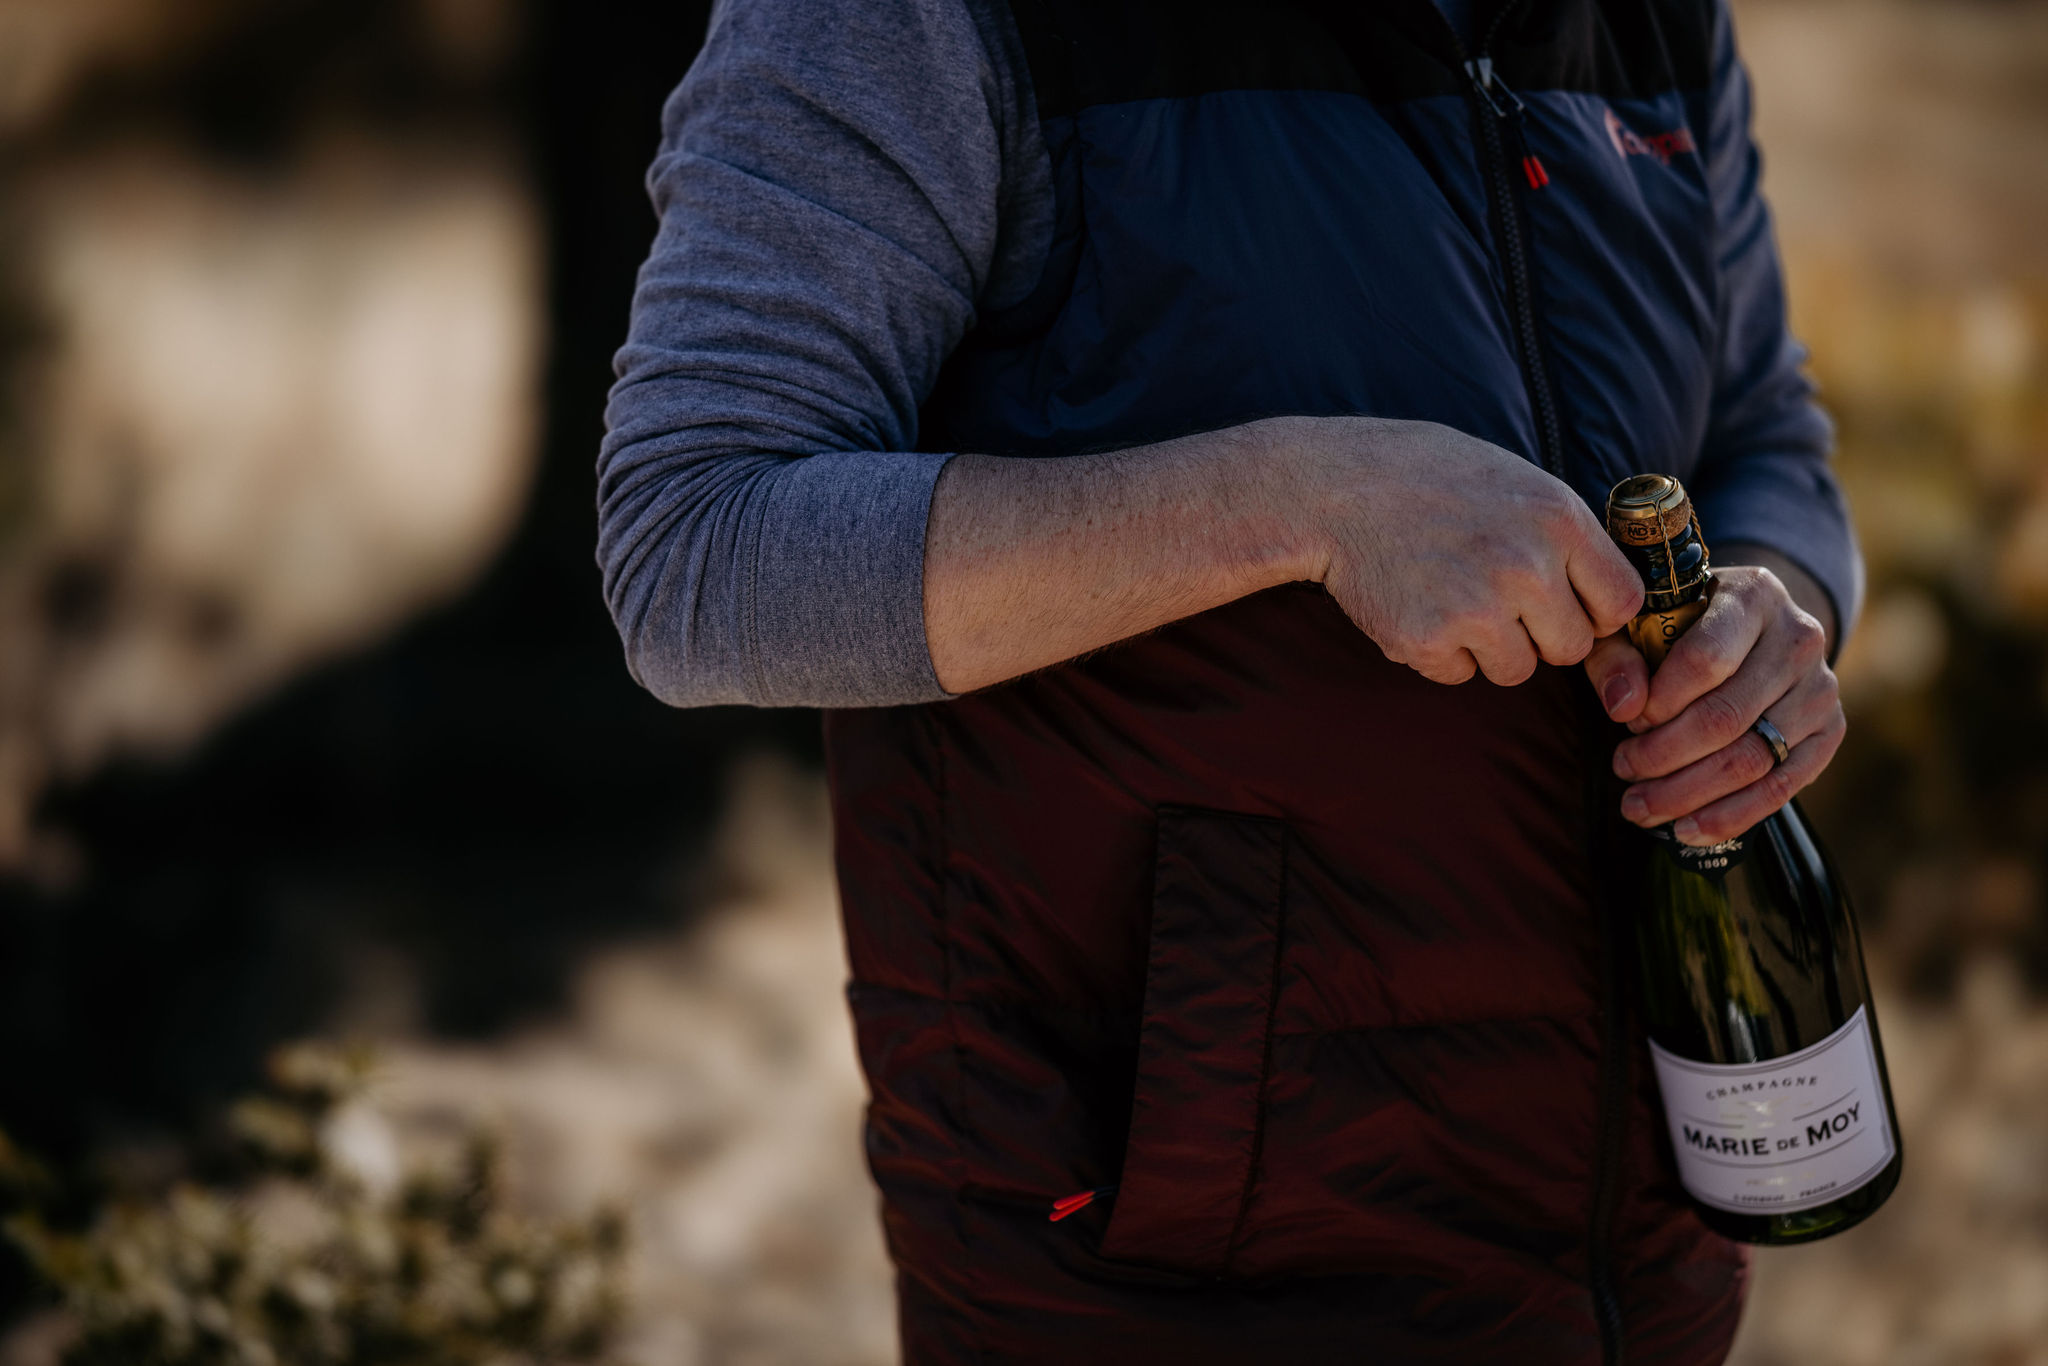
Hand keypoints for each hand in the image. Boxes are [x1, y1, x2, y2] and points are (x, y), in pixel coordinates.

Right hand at [1291, 418, 1644, 684]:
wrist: (1333, 487)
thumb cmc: (1424, 476)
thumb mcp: (1514, 479)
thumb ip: (1563, 533)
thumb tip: (1608, 598)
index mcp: (1558, 519)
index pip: (1623, 602)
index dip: (1596, 611)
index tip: (1567, 603)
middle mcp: (1527, 566)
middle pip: (1571, 647)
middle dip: (1541, 635)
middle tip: (1496, 601)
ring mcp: (1476, 607)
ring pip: (1516, 669)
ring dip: (1488, 648)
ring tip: (1449, 596)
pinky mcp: (1427, 639)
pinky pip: (1458, 674)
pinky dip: (1438, 652)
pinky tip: (1415, 605)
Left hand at [1583, 566, 1842, 844]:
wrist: (1748, 629)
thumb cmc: (1677, 626)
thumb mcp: (1637, 622)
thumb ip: (1617, 657)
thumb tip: (1624, 708)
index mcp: (1753, 596)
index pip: (1706, 659)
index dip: (1660, 701)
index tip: (1626, 721)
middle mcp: (1798, 638)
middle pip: (1726, 717)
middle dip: (1664, 756)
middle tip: (1623, 771)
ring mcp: (1821, 687)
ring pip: (1751, 759)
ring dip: (1688, 793)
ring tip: (1639, 807)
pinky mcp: (1831, 731)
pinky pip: (1782, 787)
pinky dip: (1730, 816)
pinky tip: (1686, 828)